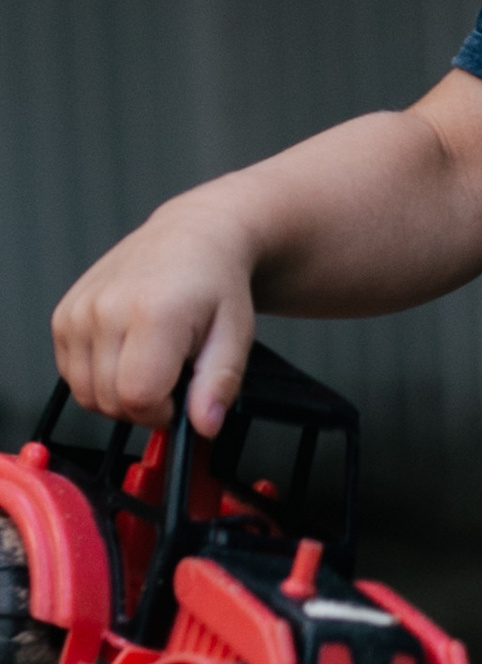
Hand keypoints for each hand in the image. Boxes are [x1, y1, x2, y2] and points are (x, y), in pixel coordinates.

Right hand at [51, 195, 258, 435]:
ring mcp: (80, 310)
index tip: (180, 399)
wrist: (191, 238)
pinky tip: (126, 354)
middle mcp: (108, 309)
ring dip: (117, 395)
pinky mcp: (63, 315)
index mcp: (154, 313)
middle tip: (170, 379)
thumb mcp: (235, 336)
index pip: (138, 397)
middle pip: (109, 400)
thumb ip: (219, 385)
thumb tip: (205, 426)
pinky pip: (70, 374)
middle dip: (142, 406)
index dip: (162, 413)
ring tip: (149, 364)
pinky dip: (96, 377)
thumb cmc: (215, 285)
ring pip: (85, 393)